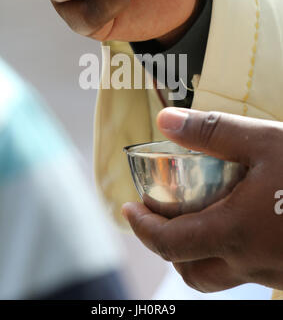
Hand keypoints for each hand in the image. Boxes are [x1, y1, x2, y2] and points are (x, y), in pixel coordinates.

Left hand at [123, 108, 282, 292]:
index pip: (169, 243)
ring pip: (218, 275)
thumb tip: (165, 120)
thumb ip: (212, 132)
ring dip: (194, 253)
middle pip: (189, 269)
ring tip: (190, 220)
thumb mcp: (265, 141)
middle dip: (163, 246)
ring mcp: (274, 271)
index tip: (127, 209)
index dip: (142, 228)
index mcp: (236, 233)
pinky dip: (227, 253)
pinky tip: (236, 222)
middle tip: (155, 216)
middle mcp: (251, 262)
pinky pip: (247, 271)